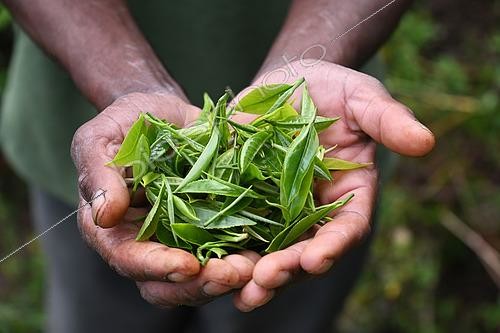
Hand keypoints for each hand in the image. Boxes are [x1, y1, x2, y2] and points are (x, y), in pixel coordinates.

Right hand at [71, 91, 257, 306]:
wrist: (165, 114)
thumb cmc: (127, 123)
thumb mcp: (102, 138)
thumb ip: (97, 173)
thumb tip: (103, 215)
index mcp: (114, 228)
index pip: (129, 259)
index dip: (157, 267)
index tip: (187, 266)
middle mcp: (148, 242)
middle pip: (168, 282)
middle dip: (200, 283)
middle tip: (233, 274)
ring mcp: (183, 238)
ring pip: (202, 276)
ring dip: (228, 277)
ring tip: (255, 267)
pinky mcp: (213, 228)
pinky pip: (230, 250)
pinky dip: (248, 255)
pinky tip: (268, 251)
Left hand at [232, 60, 434, 310]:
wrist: (290, 81)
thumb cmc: (334, 88)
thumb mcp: (362, 97)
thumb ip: (387, 120)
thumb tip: (425, 142)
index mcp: (348, 194)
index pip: (346, 228)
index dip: (333, 245)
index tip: (316, 258)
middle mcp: (313, 210)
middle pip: (303, 250)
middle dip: (287, 268)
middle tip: (266, 281)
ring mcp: (277, 209)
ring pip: (269, 249)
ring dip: (255, 273)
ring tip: (241, 291)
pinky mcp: (244, 198)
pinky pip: (234, 228)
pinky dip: (225, 248)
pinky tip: (208, 266)